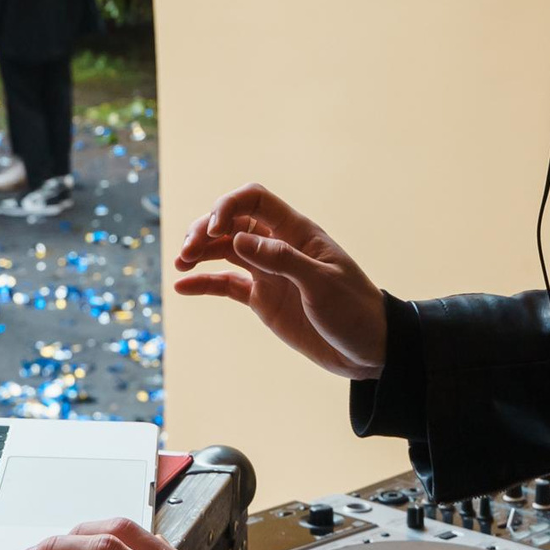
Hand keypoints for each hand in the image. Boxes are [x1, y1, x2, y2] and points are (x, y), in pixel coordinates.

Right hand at [172, 184, 386, 377]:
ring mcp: (268, 273)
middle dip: (205, 230)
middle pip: (232, 223)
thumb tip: (238, 238)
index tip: (214, 229)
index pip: (254, 200)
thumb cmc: (354, 311)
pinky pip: (226, 284)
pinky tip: (182, 287)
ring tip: (179, 264)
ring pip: (225, 250)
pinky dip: (204, 283)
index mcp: (296, 233)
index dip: (228, 206)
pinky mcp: (262, 298)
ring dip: (200, 252)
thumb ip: (281, 259)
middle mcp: (278, 247)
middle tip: (187, 252)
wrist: (370, 349)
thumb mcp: (321, 285)